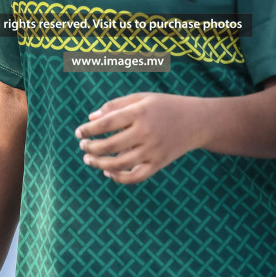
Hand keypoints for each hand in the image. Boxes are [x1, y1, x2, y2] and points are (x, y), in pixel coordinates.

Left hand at [75, 93, 208, 184]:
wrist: (196, 121)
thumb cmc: (164, 106)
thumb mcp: (142, 98)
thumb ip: (116, 106)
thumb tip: (91, 119)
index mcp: (140, 113)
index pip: (106, 124)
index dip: (89, 130)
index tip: (78, 133)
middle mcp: (146, 133)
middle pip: (109, 146)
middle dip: (91, 147)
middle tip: (82, 146)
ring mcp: (153, 151)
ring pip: (119, 164)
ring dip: (99, 163)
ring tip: (89, 159)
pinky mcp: (158, 164)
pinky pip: (134, 176)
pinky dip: (118, 177)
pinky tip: (108, 171)